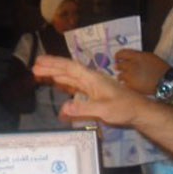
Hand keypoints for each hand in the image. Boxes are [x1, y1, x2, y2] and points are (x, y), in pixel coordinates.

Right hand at [32, 55, 149, 126]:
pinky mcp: (94, 92)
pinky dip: (64, 83)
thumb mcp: (104, 110)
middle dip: (51, 67)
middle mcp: (90, 79)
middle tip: (34, 66)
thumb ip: (83, 108)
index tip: (39, 62)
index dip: (54, 64)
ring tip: (40, 72)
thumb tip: (63, 108)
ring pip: (70, 77)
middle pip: (67, 70)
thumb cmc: (123, 108)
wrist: (138, 111)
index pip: (69, 68)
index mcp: (92, 78)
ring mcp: (92, 85)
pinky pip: (75, 85)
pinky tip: (58, 83)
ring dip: (55, 74)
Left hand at [114, 49, 168, 94]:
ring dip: (121, 76)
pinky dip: (125, 84)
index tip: (117, 58)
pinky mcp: (132, 86)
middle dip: (117, 66)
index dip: (118, 55)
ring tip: (122, 78)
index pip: (121, 53)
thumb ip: (138, 56)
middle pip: (119, 65)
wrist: (166, 81)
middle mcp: (131, 65)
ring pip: (119, 76)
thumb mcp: (150, 56)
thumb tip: (129, 58)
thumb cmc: (160, 67)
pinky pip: (124, 84)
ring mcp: (131, 76)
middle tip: (117, 68)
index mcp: (136, 56)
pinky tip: (128, 84)